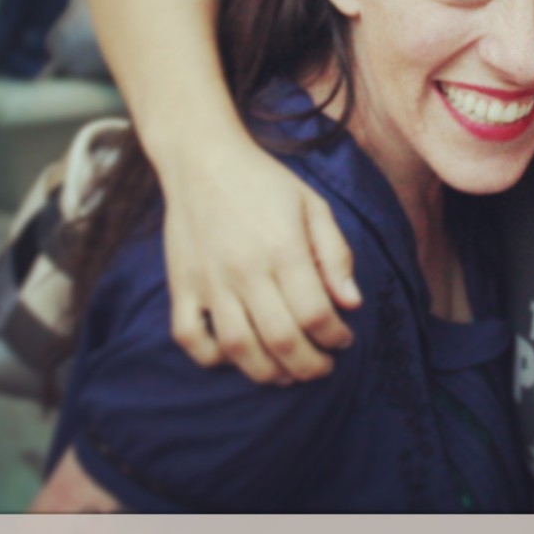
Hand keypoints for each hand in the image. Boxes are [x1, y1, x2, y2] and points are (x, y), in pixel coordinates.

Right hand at [158, 124, 360, 383]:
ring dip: (268, 373)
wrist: (203, 159)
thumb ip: (335, 253)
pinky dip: (212, 358)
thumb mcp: (312, 205)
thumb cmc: (264, 182)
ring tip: (287, 373)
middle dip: (309, 365)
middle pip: (281, 339)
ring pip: (239, 349)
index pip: (315, 313)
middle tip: (322, 366)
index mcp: (283, 248)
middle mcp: (245, 269)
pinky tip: (235, 355)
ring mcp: (209, 281)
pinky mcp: (182, 285)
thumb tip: (351, 303)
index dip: (335, 336)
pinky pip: (190, 338)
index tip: (343, 339)